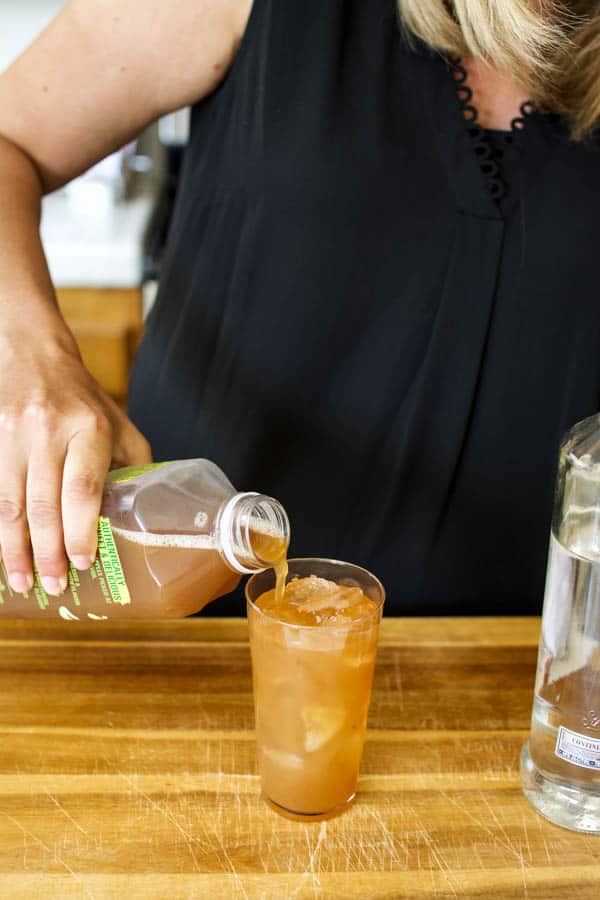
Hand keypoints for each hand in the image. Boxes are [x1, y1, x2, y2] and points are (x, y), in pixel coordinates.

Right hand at [0, 329, 151, 595]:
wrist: (30, 353)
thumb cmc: (81, 399)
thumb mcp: (118, 424)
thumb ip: (131, 467)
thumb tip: (144, 517)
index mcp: (89, 427)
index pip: (82, 488)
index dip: (80, 530)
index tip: (83, 563)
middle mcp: (48, 430)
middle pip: (44, 504)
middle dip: (47, 553)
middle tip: (55, 586)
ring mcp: (12, 433)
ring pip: (9, 504)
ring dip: (13, 549)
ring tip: (23, 581)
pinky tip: (2, 550)